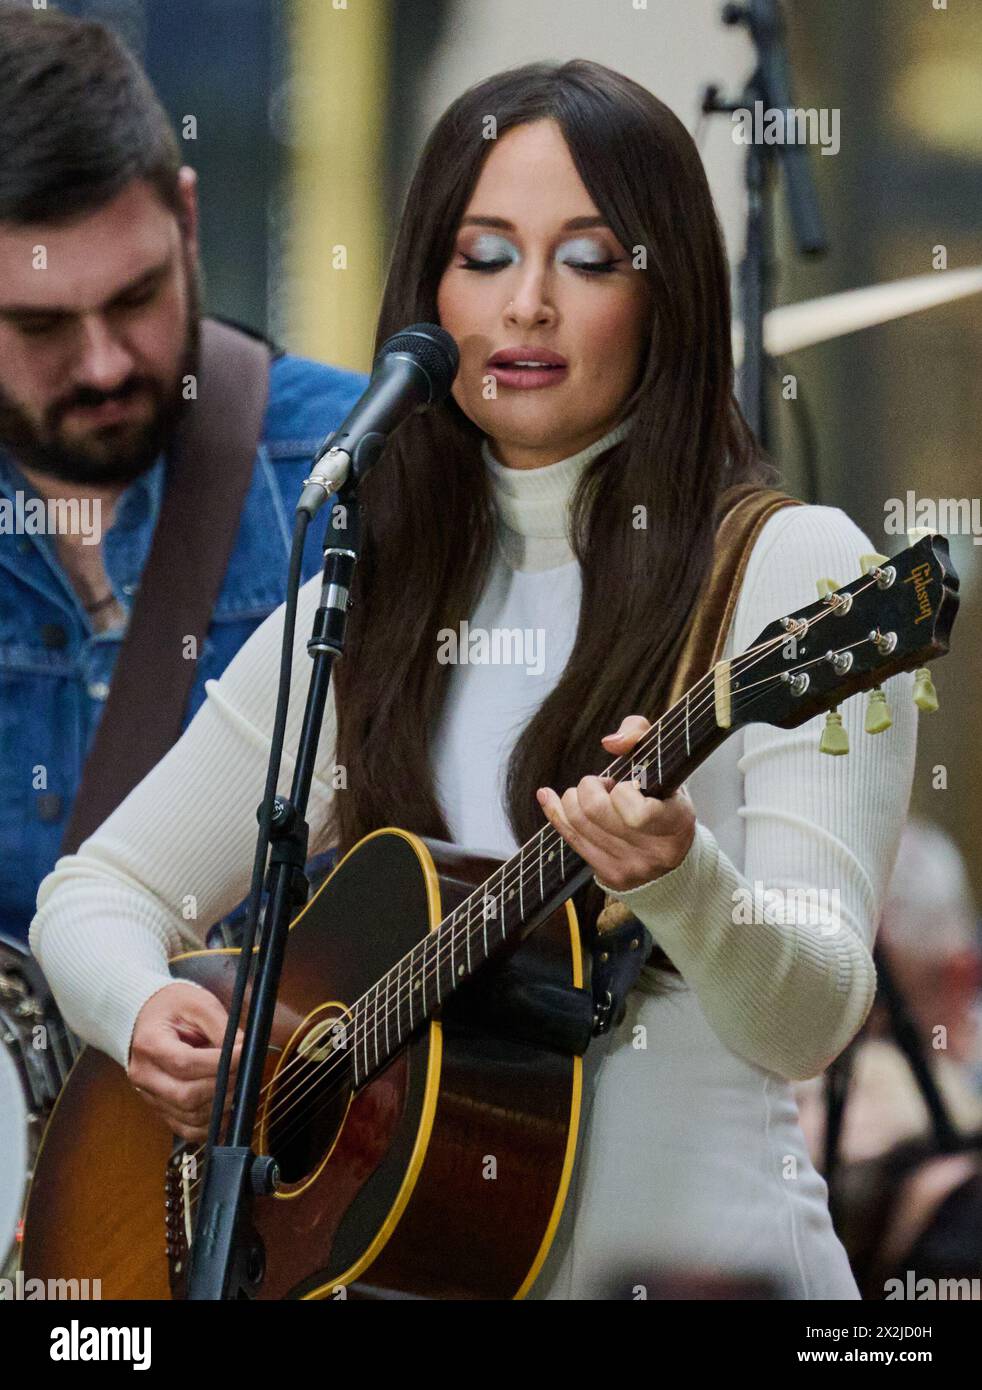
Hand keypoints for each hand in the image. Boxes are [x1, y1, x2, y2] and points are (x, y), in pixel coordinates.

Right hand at [128, 982, 243, 1141]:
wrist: (147, 1016)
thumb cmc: (172, 1007)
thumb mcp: (198, 1003)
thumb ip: (222, 1027)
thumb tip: (244, 1050)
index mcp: (149, 1044)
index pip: (185, 1063)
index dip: (220, 1064)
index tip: (244, 1054)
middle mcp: (145, 1075)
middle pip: (186, 1096)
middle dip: (223, 1087)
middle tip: (246, 1072)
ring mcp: (150, 1096)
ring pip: (188, 1117)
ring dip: (221, 1107)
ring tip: (239, 1086)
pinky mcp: (160, 1108)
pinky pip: (186, 1128)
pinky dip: (210, 1126)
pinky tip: (227, 1109)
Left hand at [535, 714, 695, 892]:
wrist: (675, 855)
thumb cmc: (667, 800)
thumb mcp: (664, 763)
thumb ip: (639, 734)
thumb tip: (609, 742)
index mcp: (676, 823)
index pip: (637, 812)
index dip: (623, 791)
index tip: (629, 784)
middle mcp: (654, 851)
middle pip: (596, 812)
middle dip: (590, 787)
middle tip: (604, 784)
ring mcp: (631, 868)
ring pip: (578, 823)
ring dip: (574, 798)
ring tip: (592, 795)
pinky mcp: (609, 876)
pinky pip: (570, 838)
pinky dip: (555, 811)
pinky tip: (548, 796)